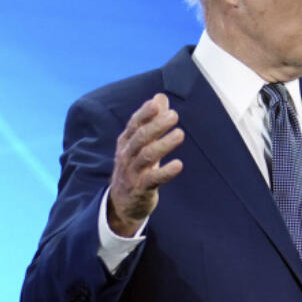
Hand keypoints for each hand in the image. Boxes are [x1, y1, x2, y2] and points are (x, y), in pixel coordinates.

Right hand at [107, 93, 184, 236]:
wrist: (121, 204)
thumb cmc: (135, 168)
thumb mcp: (140, 145)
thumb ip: (151, 121)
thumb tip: (160, 97)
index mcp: (126, 143)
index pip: (134, 124)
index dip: (145, 114)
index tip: (157, 104)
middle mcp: (127, 156)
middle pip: (140, 138)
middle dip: (156, 125)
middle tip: (174, 116)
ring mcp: (132, 173)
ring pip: (146, 156)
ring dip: (163, 144)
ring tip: (180, 134)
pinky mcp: (140, 189)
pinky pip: (152, 179)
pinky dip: (166, 172)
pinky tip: (178, 165)